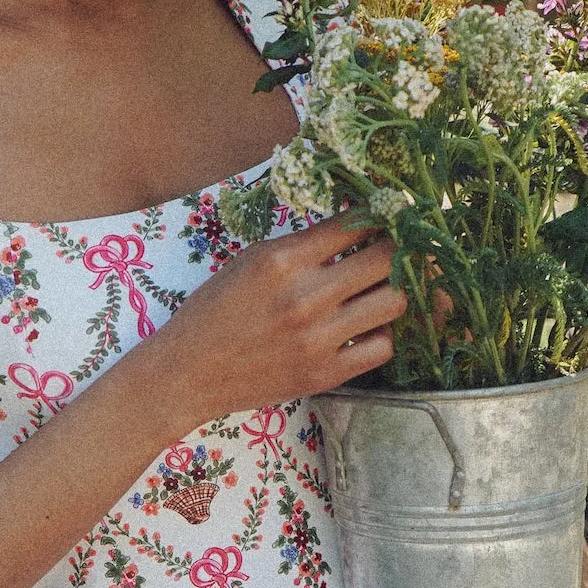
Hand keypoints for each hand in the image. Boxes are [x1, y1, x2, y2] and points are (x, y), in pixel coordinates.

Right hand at [160, 212, 405, 423]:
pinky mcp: (326, 374)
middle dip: (398, 247)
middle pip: (387, 258)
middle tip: (397, 248)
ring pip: (395, 302)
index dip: (381, 214)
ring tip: (380, 288)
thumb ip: (300, 245)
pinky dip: (382, 333)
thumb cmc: (214, 311)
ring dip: (395, 290)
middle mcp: (306, 297)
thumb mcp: (249, 261)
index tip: (391, 213)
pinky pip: (383, 348)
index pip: (355, 223)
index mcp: (283, 260)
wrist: (189, 373)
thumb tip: (354, 224)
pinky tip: (366, 327)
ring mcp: (319, 338)